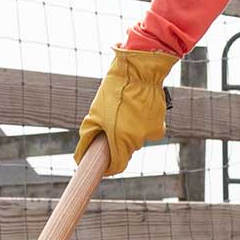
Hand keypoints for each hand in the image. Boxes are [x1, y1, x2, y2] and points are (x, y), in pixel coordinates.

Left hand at [74, 47, 178, 175]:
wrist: (139, 72)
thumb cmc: (114, 92)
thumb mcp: (94, 114)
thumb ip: (88, 138)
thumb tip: (80, 157)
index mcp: (120, 140)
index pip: (117, 166)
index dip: (109, 167)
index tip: (104, 165)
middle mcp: (136, 140)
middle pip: (126, 151)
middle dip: (118, 143)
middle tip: (111, 125)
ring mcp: (150, 134)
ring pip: (137, 139)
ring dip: (129, 131)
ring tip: (124, 111)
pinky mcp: (159, 126)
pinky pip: (148, 131)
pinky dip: (142, 124)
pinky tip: (137, 110)